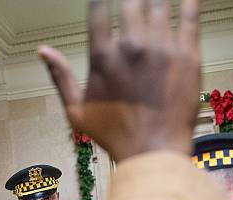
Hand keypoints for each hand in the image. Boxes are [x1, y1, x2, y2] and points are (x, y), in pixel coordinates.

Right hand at [38, 0, 200, 161]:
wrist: (153, 152)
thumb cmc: (115, 135)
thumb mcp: (76, 111)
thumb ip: (60, 77)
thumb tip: (43, 51)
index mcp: (103, 57)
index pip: (98, 9)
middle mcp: (131, 47)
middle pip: (130, 1)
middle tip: (132, 2)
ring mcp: (162, 49)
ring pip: (159, 4)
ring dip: (156, 0)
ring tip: (155, 2)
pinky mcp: (187, 56)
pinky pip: (189, 16)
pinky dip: (188, 1)